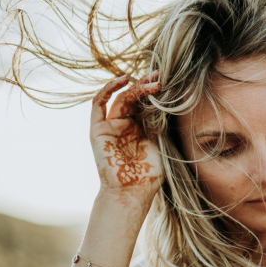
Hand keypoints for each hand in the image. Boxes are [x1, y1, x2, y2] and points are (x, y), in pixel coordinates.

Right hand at [89, 71, 163, 200]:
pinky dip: (108, 89)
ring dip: (135, 87)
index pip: (144, 103)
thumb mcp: (160, 143)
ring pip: (120, 98)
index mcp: (138, 129)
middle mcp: (123, 125)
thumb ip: (159, 122)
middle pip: (133, 98)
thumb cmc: (148, 174)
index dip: (153, 91)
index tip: (167, 80)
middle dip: (146, 85)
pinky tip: (123, 80)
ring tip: (151, 82)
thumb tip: (167, 99)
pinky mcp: (98, 130)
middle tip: (160, 75)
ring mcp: (110, 126)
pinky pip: (98, 104)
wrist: (132, 191)